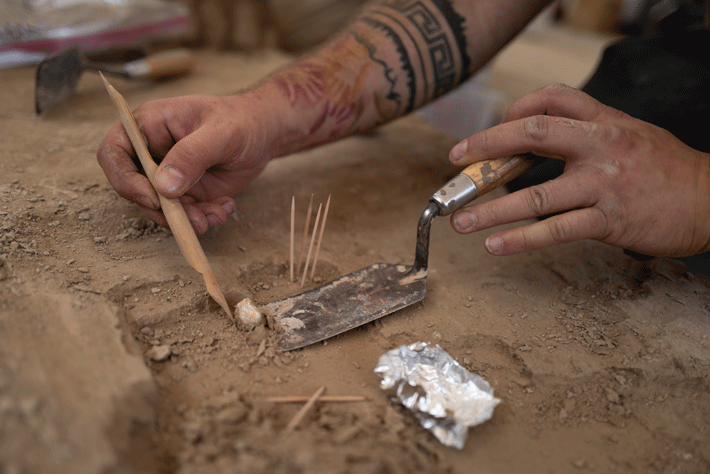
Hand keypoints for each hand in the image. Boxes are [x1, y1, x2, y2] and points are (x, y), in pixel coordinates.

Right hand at [97, 94, 272, 234]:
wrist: (263, 133)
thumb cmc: (240, 120)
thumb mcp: (220, 133)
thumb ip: (191, 156)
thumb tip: (163, 186)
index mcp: (149, 126)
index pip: (113, 152)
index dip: (124, 179)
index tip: (152, 198)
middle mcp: (152, 153)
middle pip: (134, 189)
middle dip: (162, 210)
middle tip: (192, 218)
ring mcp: (168, 176)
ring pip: (160, 209)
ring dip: (186, 220)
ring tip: (215, 214)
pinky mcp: (186, 193)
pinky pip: (184, 216)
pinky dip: (203, 218)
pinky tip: (225, 207)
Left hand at [448, 83, 709, 257]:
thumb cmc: (664, 169)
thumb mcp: (628, 133)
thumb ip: (585, 132)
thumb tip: (533, 140)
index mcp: (604, 120)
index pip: (551, 97)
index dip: (513, 110)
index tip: (488, 133)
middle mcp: (602, 145)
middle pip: (534, 133)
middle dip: (488, 146)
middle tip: (457, 161)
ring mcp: (605, 183)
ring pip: (537, 195)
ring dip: (491, 209)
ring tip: (460, 221)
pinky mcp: (610, 219)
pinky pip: (557, 230)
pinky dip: (521, 240)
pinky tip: (495, 246)